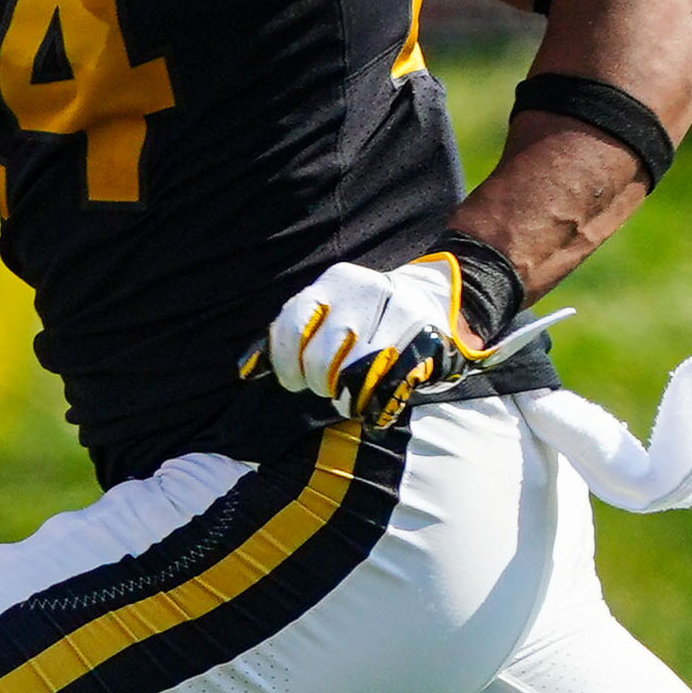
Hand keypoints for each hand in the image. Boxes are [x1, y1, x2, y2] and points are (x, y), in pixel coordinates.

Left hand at [256, 241, 528, 429]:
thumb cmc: (369, 314)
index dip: (284, 364)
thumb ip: (289, 335)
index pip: (291, 327)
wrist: (446, 297)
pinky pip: (392, 385)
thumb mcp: (329, 309)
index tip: (293, 381)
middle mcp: (369, 290)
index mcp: (336, 281)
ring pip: (355, 373)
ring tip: (347, 399)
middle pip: (322, 356)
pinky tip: (372, 411)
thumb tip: (245, 370)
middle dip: (318, 383)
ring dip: (345, 397)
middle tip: (325, 389)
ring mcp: (402, 313)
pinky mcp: (428, 340)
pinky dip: (376, 407)